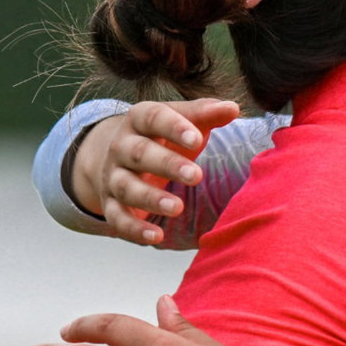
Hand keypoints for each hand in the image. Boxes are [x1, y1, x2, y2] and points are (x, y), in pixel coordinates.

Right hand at [70, 98, 239, 244]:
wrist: (120, 155)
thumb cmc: (164, 135)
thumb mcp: (182, 119)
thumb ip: (206, 113)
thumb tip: (233, 108)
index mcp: (139, 119)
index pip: (154, 118)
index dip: (174, 127)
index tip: (197, 138)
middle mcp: (122, 146)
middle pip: (140, 154)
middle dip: (167, 165)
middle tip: (196, 176)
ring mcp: (114, 176)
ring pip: (127, 187)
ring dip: (151, 199)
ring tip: (178, 207)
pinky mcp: (112, 204)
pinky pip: (118, 218)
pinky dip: (134, 229)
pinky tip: (156, 237)